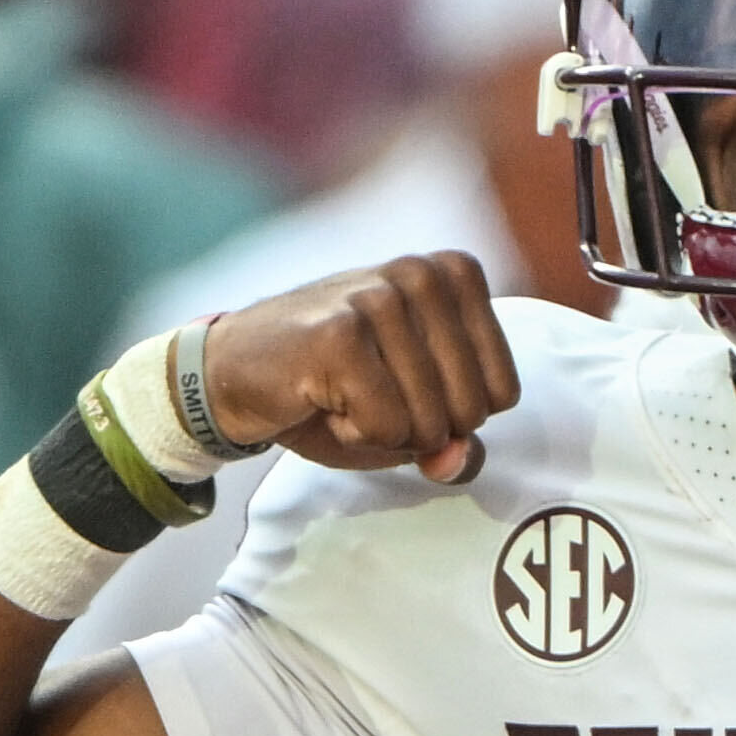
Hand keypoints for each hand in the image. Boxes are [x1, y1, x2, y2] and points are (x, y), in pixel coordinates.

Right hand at [197, 252, 516, 481]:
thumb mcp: (412, 417)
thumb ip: (454, 443)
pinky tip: (320, 398)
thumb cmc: (333, 389)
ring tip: (341, 393)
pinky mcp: (342, 333)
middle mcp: (423, 274)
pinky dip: (353, 434)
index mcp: (455, 275)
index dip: (452, 418)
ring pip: (429, 422)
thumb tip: (457, 461)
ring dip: (382, 432)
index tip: (400, 388)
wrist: (233, 372)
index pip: (502, 392)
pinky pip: (387, 427)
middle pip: (470, 411)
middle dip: (419, 430)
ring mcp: (381, 298)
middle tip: (366, 394)